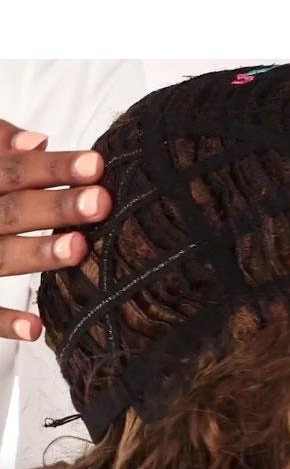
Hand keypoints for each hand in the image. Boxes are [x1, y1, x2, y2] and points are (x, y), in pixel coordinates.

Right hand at [0, 120, 111, 341]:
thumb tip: (39, 140)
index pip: (11, 170)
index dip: (52, 167)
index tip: (97, 164)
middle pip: (9, 211)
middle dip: (54, 207)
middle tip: (100, 203)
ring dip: (36, 253)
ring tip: (77, 248)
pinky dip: (0, 322)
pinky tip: (34, 328)